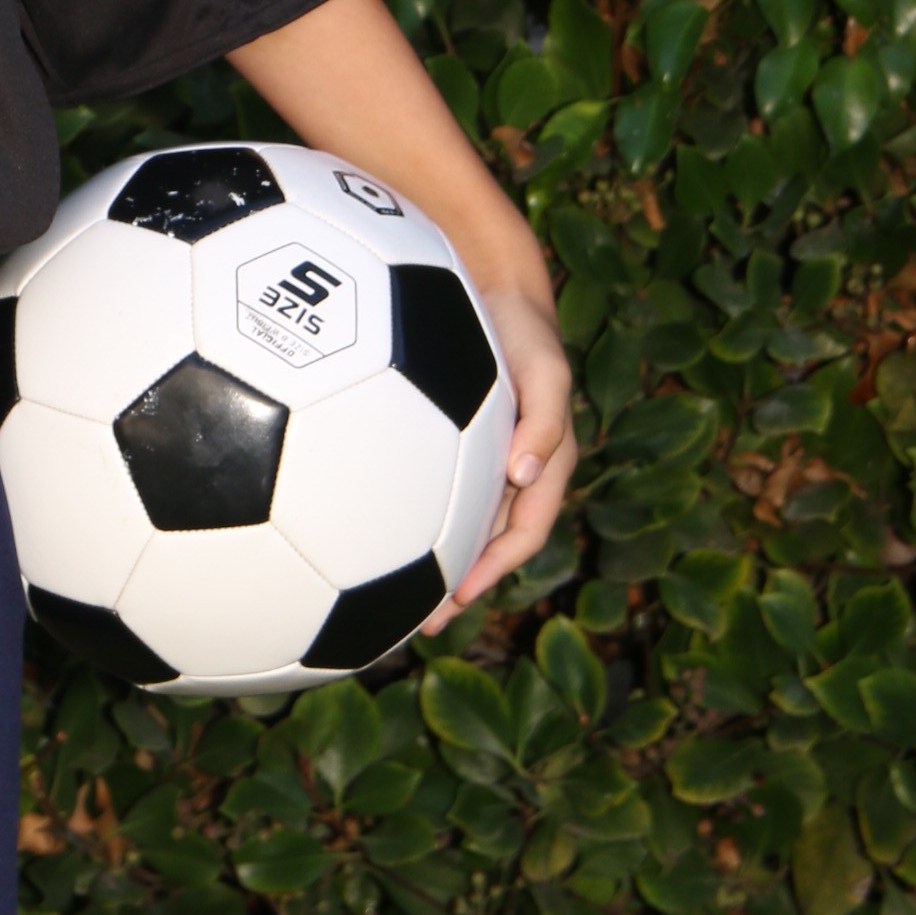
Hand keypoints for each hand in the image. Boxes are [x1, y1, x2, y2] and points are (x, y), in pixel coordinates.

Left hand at [423, 273, 577, 629]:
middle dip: (460, 588)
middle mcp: (511, 471)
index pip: (525, 532)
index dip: (496, 568)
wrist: (490, 289)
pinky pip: (432, 490)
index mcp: (542, 466)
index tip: (461, 597)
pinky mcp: (449, 443)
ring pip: (458, 525)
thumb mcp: (546, 370)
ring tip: (390, 601)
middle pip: (488, 543)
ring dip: (432, 565)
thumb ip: (543, 420)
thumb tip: (525, 475)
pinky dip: (412, 518)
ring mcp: (480, 459)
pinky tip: (369, 529)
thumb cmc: (522, 330)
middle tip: (422, 625)